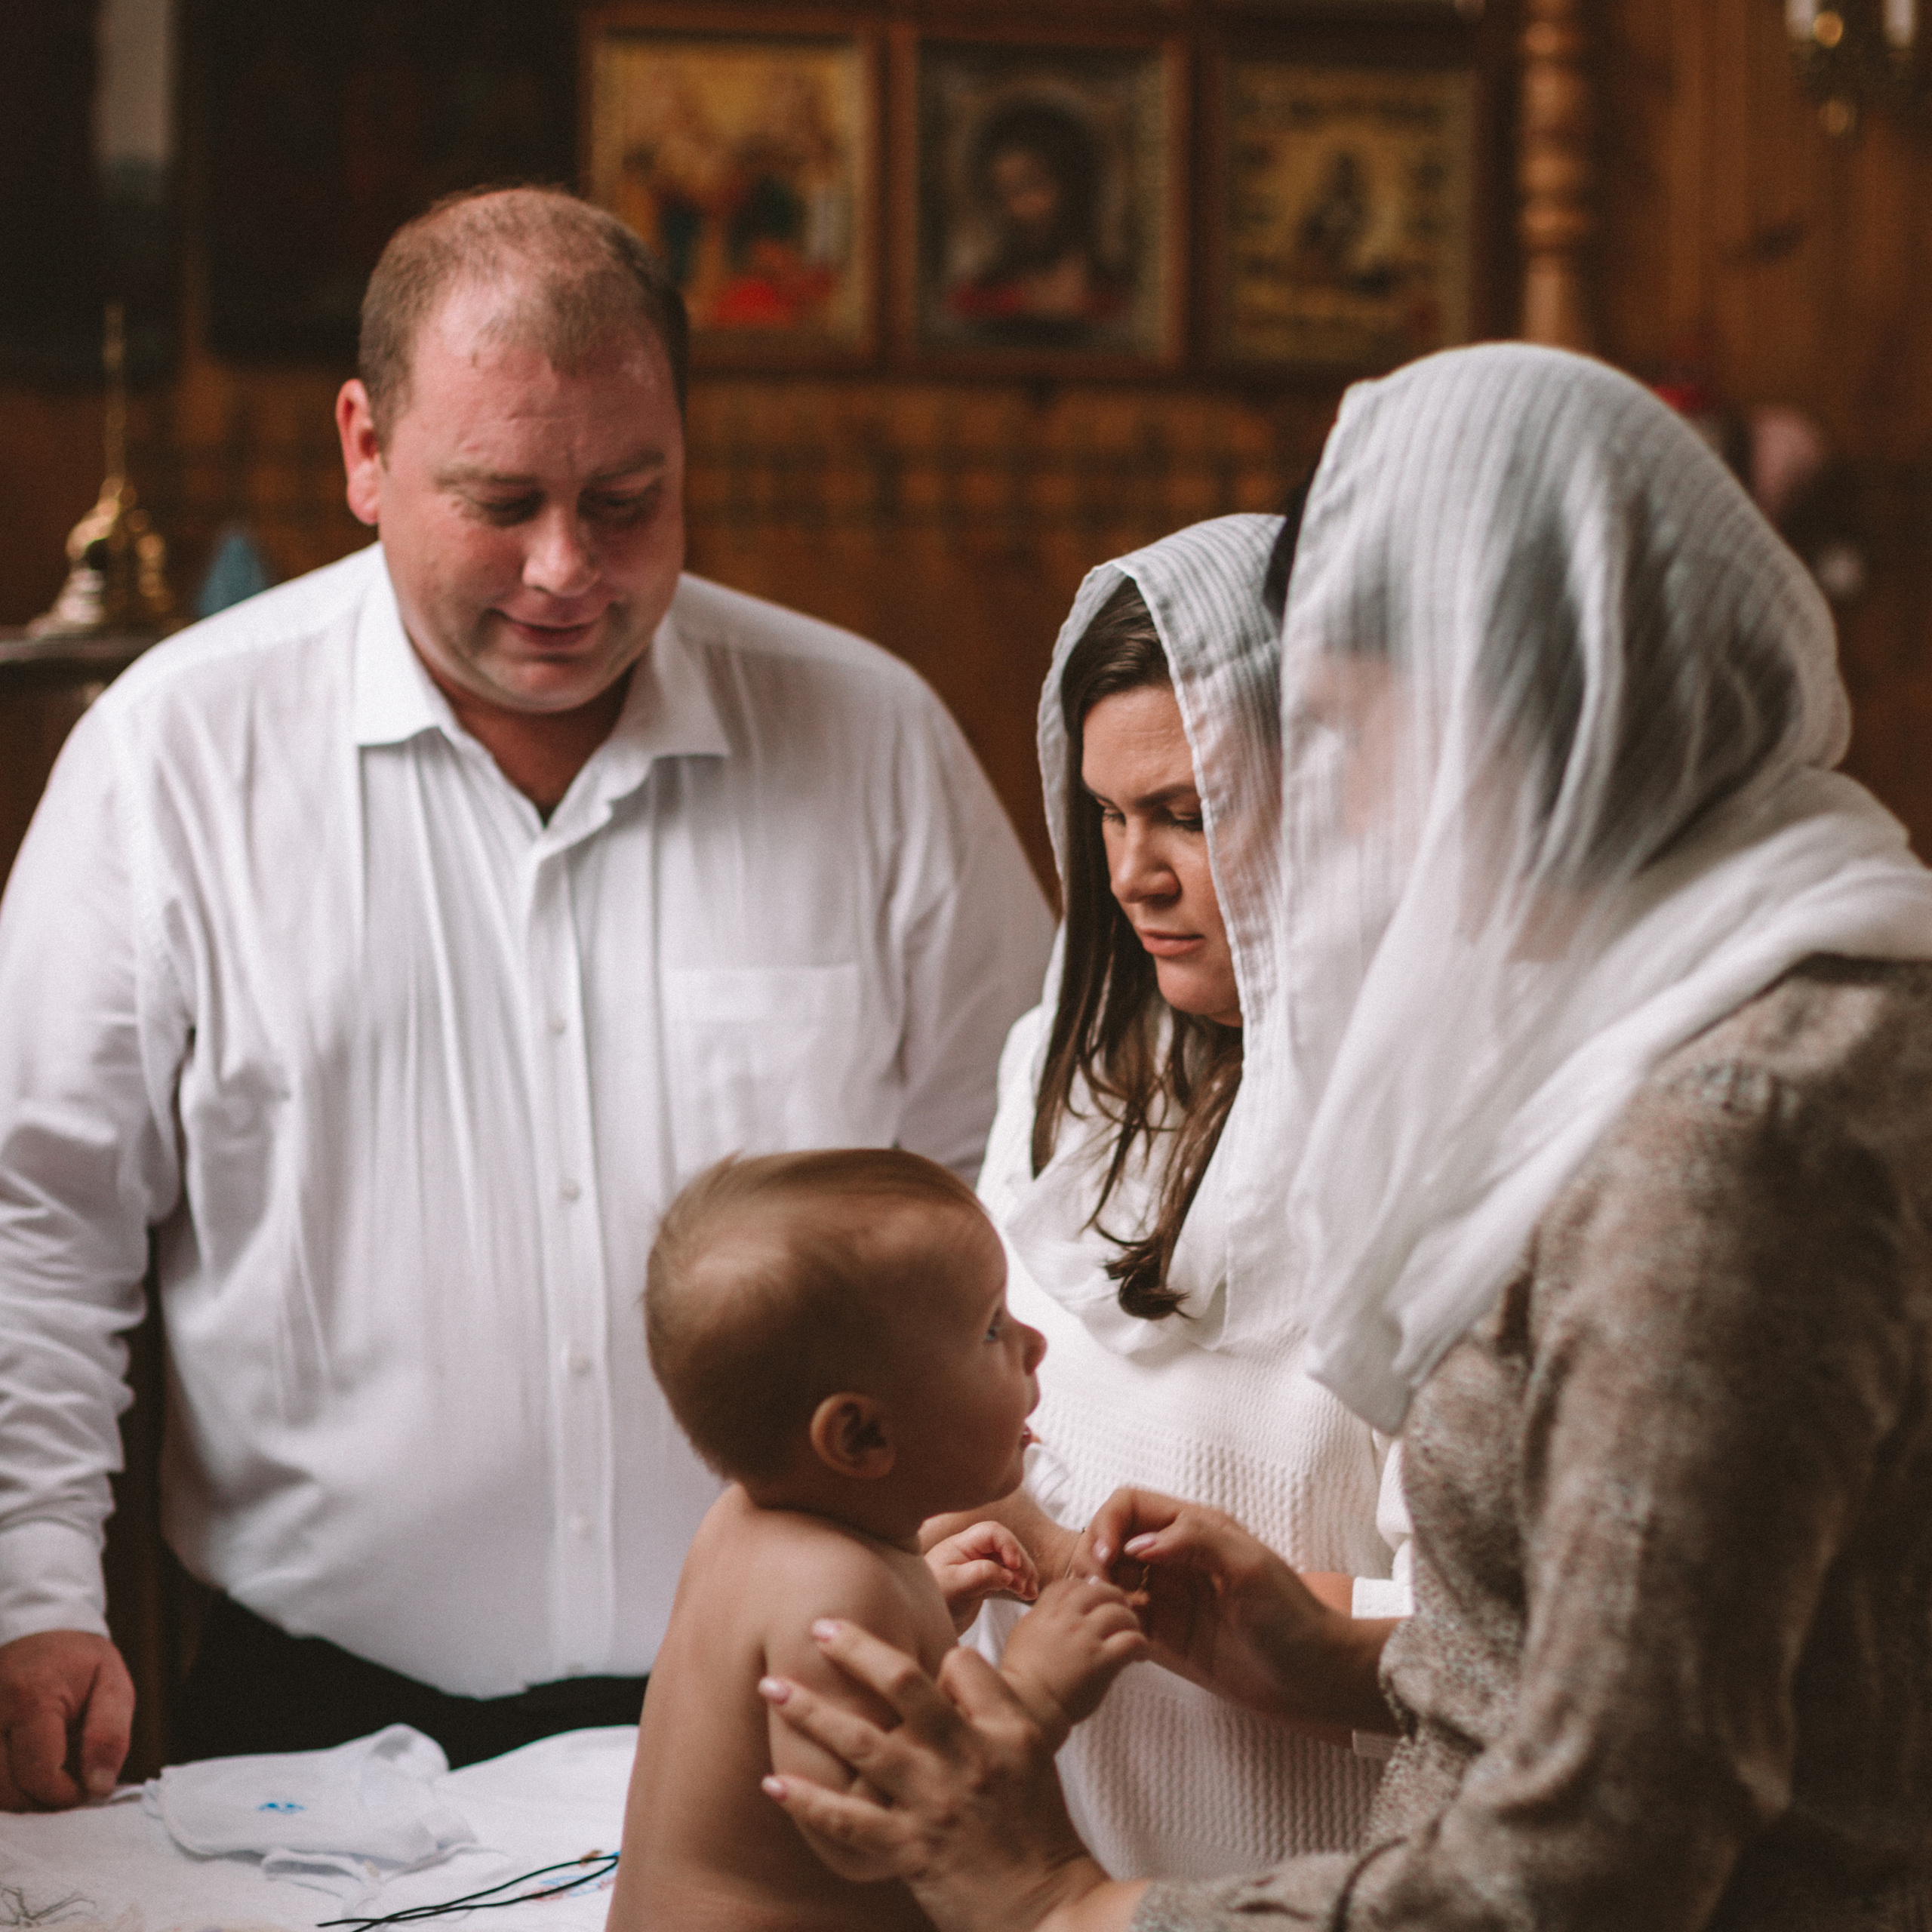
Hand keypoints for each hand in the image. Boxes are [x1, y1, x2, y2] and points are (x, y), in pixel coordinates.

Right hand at [0, 1630, 134, 1809]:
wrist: (42, 1634)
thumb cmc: (81, 1664)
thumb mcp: (113, 1685)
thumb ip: (109, 1736)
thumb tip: (99, 1787)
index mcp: (30, 1695)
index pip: (38, 1774)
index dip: (64, 1794)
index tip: (86, 1787)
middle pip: (5, 1790)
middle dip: (40, 1801)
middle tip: (68, 1787)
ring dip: (19, 1798)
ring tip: (49, 1779)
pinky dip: (4, 1786)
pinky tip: (26, 1775)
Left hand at [759, 1618, 1144, 1931]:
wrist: (1050, 1910)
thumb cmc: (1038, 1829)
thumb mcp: (1032, 1753)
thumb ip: (989, 1708)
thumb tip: (943, 1672)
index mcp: (1004, 1728)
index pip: (958, 1665)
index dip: (931, 1654)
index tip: (900, 1656)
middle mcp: (967, 1756)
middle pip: (903, 1683)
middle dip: (855, 1650)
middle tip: (818, 1626)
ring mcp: (936, 1802)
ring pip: (863, 1743)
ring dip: (811, 1712)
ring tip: (771, 1688)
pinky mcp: (912, 1850)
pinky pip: (849, 1821)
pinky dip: (807, 1800)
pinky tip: (774, 1782)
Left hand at [921, 1486, 1082, 1589]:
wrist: (921, 1623)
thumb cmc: (933, 1599)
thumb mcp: (954, 1586)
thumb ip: (980, 1575)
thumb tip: (1008, 1575)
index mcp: (962, 1544)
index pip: (992, 1532)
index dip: (1008, 1545)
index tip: (1014, 1567)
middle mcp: (972, 1551)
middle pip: (1006, 1545)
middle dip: (1021, 1562)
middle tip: (1026, 1585)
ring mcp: (979, 1566)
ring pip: (1010, 1561)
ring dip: (1024, 1573)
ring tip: (1030, 1592)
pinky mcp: (985, 1582)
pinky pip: (1008, 1576)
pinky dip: (1020, 1583)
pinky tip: (1027, 1595)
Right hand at [999, 1577, 1146, 1743]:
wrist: (1028, 1707)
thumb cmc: (1023, 1676)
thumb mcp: (1024, 1633)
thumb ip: (1042, 1614)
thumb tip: (1058, 1604)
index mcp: (1046, 1611)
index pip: (1073, 1585)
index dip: (1087, 1589)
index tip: (1095, 1601)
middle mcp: (1067, 1619)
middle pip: (1100, 1591)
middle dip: (1114, 1598)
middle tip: (1122, 1611)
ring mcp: (1086, 1638)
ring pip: (1120, 1613)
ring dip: (1130, 1621)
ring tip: (1131, 1633)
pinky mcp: (1102, 1661)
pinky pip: (1132, 1641)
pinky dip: (1140, 1645)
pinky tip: (1139, 1655)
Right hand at [1083, 1488, 1396, 1740]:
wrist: (1317, 1678)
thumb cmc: (1292, 1618)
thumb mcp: (1249, 1566)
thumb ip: (1195, 1539)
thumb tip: (1137, 1543)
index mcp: (1196, 1528)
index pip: (1130, 1505)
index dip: (1107, 1525)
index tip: (1104, 1560)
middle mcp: (1177, 1557)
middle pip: (1113, 1539)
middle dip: (1093, 1557)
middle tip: (1093, 1591)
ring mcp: (1172, 1596)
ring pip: (1112, 1578)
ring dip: (1098, 1591)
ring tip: (1104, 1615)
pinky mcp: (1170, 1636)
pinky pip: (1124, 1618)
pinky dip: (1110, 1621)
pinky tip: (1118, 1636)